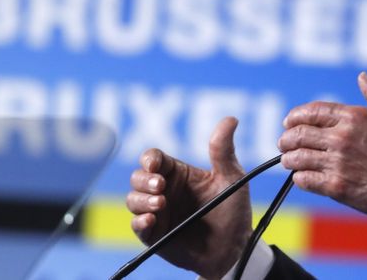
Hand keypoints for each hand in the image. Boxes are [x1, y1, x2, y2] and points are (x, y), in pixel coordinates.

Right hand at [126, 117, 251, 278]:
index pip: (154, 158)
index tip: (155, 165)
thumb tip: (230, 119)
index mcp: (178, 173)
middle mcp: (164, 191)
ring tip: (161, 204)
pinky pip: (137, 226)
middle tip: (161, 187)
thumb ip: (224, 150)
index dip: (149, 159)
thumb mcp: (231, 177)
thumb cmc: (233, 209)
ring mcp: (158, 213)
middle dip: (144, 180)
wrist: (234, 247)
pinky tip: (151, 220)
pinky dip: (140, 221)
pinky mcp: (155, 235)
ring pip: (133, 199)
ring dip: (141, 200)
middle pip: (137, 177)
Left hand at [278, 72, 366, 217]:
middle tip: (285, 142)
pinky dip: (299, 177)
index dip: (295, 116)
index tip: (290, 122)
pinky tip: (302, 176)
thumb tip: (362, 77)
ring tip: (290, 160)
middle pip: (298, 134)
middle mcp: (342, 138)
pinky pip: (305, 180)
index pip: (312, 111)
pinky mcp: (338, 187)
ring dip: (289, 158)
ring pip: (297, 158)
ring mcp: (338, 163)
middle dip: (287, 138)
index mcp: (356, 117)